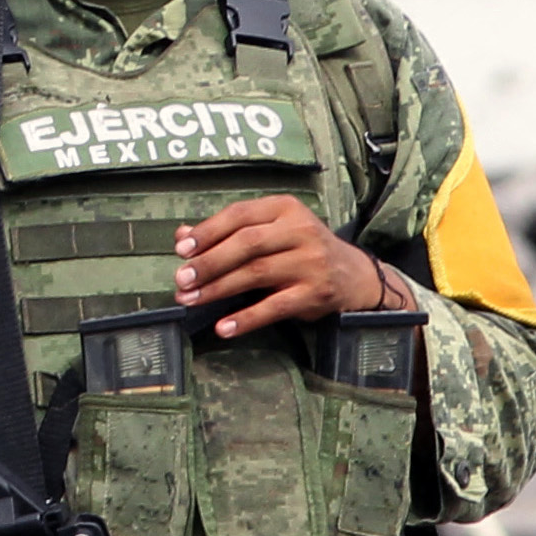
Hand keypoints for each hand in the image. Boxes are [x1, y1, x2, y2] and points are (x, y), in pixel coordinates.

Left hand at [174, 196, 396, 336]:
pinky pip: (275, 307)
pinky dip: (247, 318)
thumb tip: (181, 236)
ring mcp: (311, 263)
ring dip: (218, 288)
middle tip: (181, 278)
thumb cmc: (301, 249)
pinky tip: (224, 326)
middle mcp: (301, 231)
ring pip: (257, 274)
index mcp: (285, 209)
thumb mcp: (271, 232)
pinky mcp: (316, 294)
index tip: (181, 249)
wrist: (354, 276)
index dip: (208, 232)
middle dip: (209, 262)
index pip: (240, 215)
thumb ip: (228, 232)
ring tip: (190, 299)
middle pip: (247, 244)